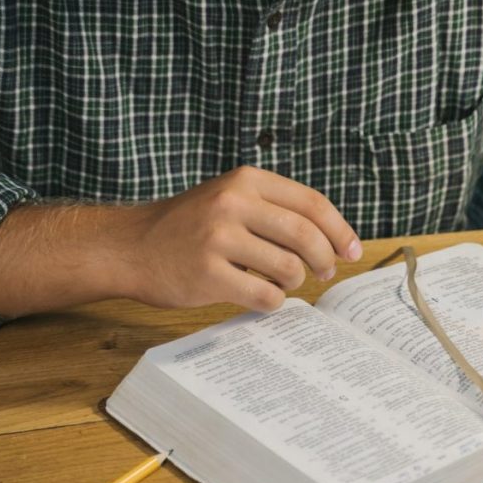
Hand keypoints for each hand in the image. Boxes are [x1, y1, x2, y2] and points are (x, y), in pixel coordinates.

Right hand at [119, 167, 361, 312]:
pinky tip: (262, 296)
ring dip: (295, 281)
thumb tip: (333, 238)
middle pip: (305, 235)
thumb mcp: (229, 197)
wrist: (130, 246)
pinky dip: (272, 301)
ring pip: (287, 268)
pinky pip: (263, 295)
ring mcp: (218, 239)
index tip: (352, 250)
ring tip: (283, 281)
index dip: (340, 230)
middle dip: (325, 259)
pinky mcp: (206, 274)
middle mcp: (232, 203)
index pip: (312, 203)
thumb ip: (274, 209)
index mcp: (245, 180)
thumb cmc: (189, 226)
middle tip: (325, 272)